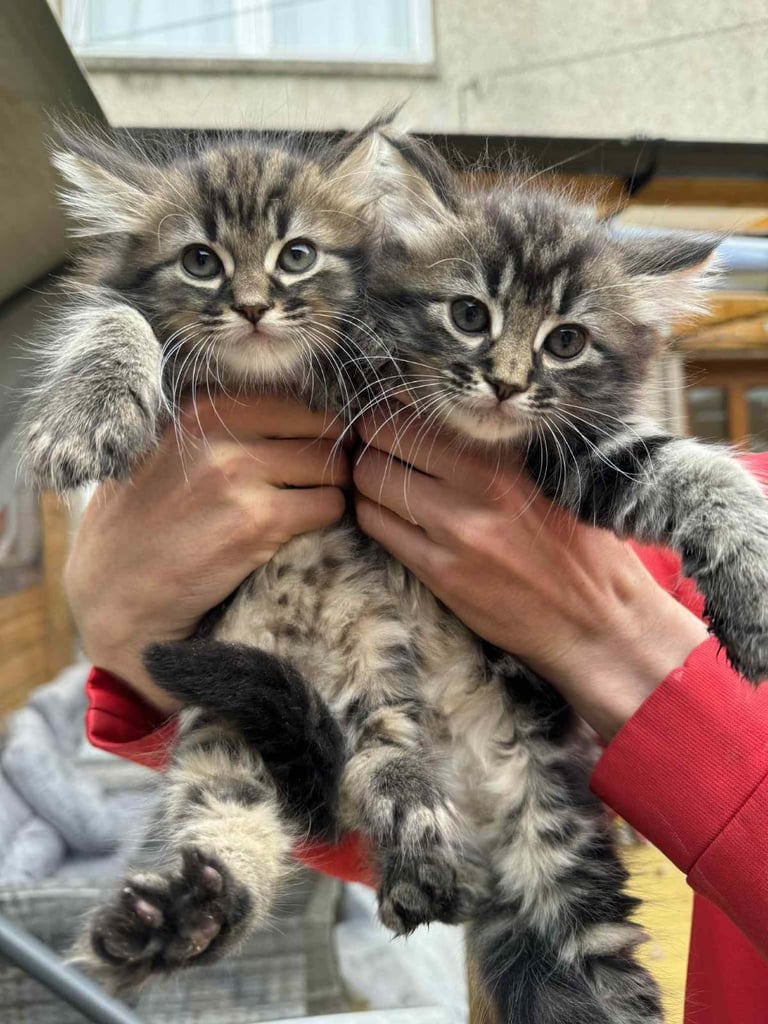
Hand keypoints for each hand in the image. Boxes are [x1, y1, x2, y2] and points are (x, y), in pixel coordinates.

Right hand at [66, 394, 349, 711]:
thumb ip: (217, 425)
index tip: (309, 450)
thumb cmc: (139, 524)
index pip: (292, 398)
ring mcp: (238, 476)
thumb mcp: (164, 450)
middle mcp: (218, 433)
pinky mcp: (257, 524)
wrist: (113, 594)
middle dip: (328, 457)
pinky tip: (302, 533)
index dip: (312, 426)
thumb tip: (290, 407)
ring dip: (330, 490)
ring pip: (331, 468)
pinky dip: (327, 519)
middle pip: (320, 428)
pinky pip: (329, 507)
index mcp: (198, 407)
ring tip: (309, 509)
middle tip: (318, 483)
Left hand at [354, 407, 706, 740]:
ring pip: (370, 485)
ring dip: (363, 480)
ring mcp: (455, 533)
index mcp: (506, 459)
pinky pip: (378, 529)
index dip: (389, 412)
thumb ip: (501, 449)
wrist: (597, 622)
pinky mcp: (440, 573)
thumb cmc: (582, 547)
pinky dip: (371, 515)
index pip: (417, 415)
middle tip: (370, 446)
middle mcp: (477, 489)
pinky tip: (385, 515)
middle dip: (367, 441)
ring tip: (376, 481)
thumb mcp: (554, 479)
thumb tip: (446, 414)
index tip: (388, 416)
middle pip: (380, 444)